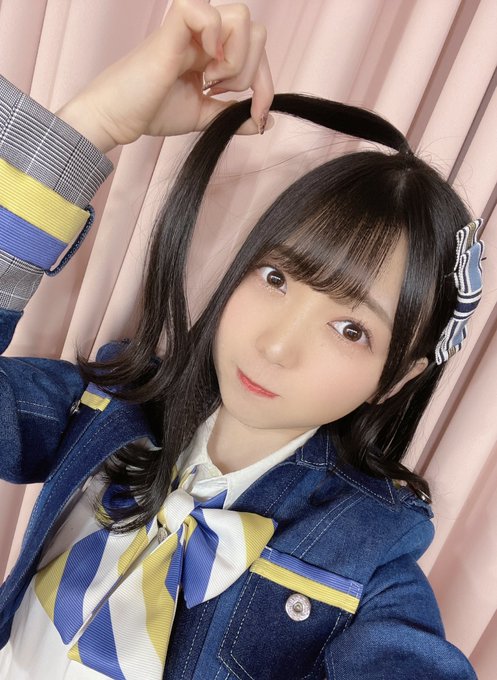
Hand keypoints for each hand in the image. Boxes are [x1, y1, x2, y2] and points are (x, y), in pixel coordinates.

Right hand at [57, 0, 272, 151]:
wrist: (120, 116)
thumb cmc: (154, 110)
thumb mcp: (205, 116)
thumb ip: (233, 115)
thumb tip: (264, 123)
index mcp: (214, 49)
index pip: (259, 51)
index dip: (266, 84)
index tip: (257, 113)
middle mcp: (206, 32)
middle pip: (257, 31)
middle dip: (251, 72)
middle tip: (220, 92)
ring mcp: (191, 26)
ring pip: (243, 19)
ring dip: (235, 60)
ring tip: (208, 81)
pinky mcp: (174, 26)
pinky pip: (208, 11)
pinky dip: (215, 39)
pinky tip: (203, 66)